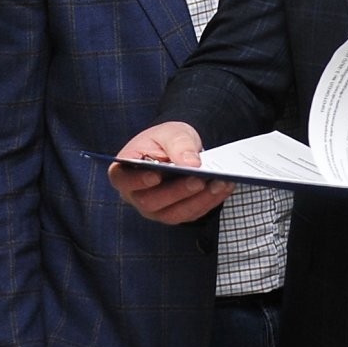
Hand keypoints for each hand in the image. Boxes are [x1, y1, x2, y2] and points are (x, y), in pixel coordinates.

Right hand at [107, 122, 232, 224]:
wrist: (180, 148)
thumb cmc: (167, 139)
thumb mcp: (172, 133)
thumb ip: (179, 145)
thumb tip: (191, 164)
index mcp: (125, 172)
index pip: (123, 180)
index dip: (137, 181)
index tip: (156, 176)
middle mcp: (136, 195)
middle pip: (151, 201)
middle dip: (177, 191)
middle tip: (198, 179)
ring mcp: (156, 209)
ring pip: (174, 213)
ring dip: (198, 200)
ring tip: (219, 183)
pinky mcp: (176, 214)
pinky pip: (191, 213)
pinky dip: (209, 201)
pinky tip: (224, 188)